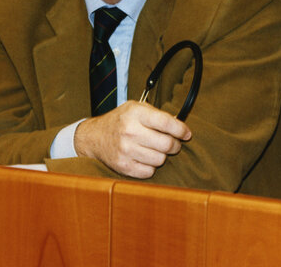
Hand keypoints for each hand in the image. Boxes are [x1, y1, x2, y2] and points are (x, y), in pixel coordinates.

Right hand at [73, 101, 191, 178]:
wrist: (94, 137)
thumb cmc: (120, 121)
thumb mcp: (135, 108)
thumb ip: (157, 114)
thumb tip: (180, 127)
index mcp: (135, 113)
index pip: (166, 122)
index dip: (181, 130)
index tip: (186, 134)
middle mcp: (130, 131)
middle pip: (167, 144)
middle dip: (174, 145)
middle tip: (172, 143)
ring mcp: (125, 150)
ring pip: (160, 160)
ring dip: (161, 156)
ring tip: (153, 149)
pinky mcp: (123, 166)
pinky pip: (149, 172)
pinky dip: (150, 166)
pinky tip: (144, 158)